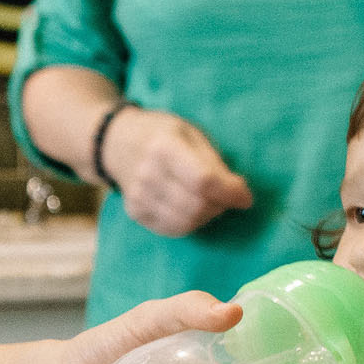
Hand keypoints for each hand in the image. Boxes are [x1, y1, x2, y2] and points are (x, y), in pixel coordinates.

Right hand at [100, 107, 254, 236]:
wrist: (117, 142)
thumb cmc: (163, 134)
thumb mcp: (191, 134)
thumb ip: (214, 163)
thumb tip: (241, 195)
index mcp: (163, 147)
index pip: (203, 181)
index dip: (230, 193)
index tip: (246, 196)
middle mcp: (147, 174)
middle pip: (197, 205)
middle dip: (221, 205)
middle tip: (226, 195)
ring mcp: (138, 196)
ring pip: (187, 222)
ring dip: (208, 215)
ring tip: (209, 200)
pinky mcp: (135, 212)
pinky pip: (173, 229)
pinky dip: (191, 223)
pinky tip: (193, 207)